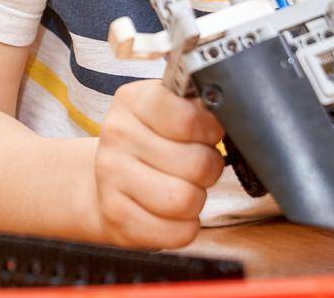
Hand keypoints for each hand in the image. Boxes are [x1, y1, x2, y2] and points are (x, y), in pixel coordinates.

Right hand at [90, 80, 224, 249]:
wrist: (104, 181)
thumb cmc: (150, 143)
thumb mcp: (167, 110)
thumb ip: (196, 106)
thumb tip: (228, 112)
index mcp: (133, 100)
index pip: (189, 118)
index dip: (209, 130)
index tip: (205, 134)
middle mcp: (118, 135)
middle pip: (197, 164)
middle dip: (209, 169)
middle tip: (196, 166)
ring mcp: (111, 177)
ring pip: (187, 200)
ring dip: (197, 198)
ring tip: (184, 188)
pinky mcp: (116, 217)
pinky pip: (178, 232)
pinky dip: (186, 227)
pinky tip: (173, 214)